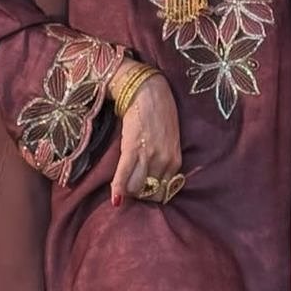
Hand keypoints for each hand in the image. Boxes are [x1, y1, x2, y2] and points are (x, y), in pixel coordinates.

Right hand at [108, 63, 181, 206]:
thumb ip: (165, 159)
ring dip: (127, 191)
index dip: (150, 195)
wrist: (149, 91)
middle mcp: (165, 162)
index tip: (141, 194)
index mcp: (175, 161)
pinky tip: (114, 199)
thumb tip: (152, 177)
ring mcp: (150, 156)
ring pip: (136, 188)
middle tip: (129, 191)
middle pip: (149, 193)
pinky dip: (118, 188)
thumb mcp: (170, 141)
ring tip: (120, 189)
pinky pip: (124, 175)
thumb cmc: (159, 113)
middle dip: (138, 195)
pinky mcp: (133, 148)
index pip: (163, 192)